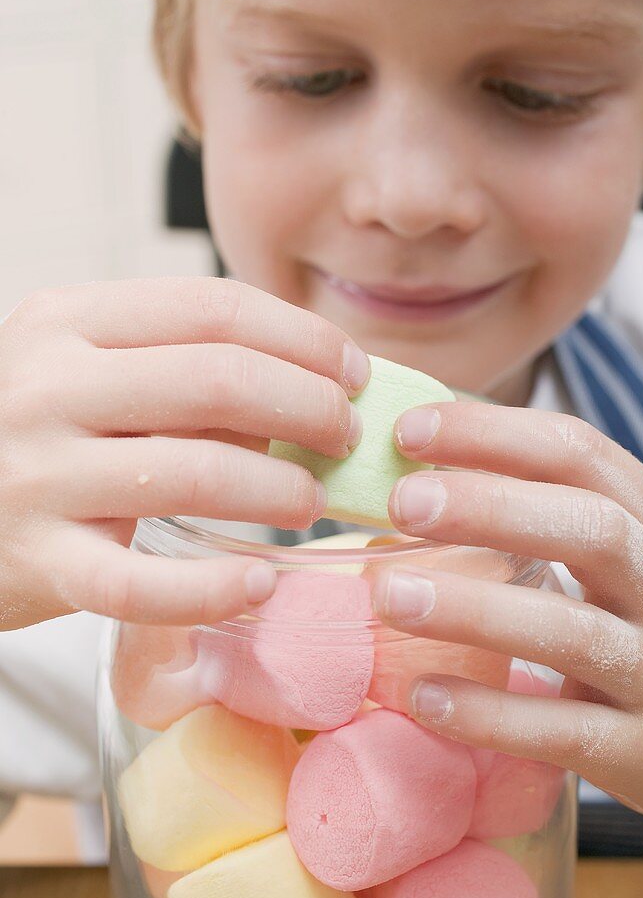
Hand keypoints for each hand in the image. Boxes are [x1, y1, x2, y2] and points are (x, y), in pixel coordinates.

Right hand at [0, 277, 368, 629]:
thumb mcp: (88, 373)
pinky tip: (258, 582)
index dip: (304, 337)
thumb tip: (310, 390)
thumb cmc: (34, 433)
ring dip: (281, 489)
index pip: (215, 308)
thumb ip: (181, 370)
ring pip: (196, 472)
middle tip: (346, 437)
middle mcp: (49, 388)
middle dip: (311, 406)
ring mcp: (39, 476)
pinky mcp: (38, 562)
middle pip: (218, 379)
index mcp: (68, 323)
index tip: (353, 372)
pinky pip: (142, 585)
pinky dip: (215, 589)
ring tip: (312, 501)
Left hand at [372, 402, 642, 821]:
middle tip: (403, 502)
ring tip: (389, 596)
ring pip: (572, 631)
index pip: (580, 454)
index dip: (493, 434)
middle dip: (490, 507)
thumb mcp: (633, 558)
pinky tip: (423, 697)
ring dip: (474, 609)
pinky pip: (562, 731)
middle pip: (588, 528)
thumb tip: (421, 481)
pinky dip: (489, 712)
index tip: (410, 429)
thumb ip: (552, 515)